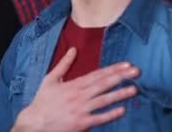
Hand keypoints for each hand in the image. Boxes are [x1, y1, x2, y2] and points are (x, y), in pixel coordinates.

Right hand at [12, 48, 138, 131]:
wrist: (35, 122)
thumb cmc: (43, 101)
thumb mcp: (50, 79)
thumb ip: (63, 64)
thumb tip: (72, 49)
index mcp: (73, 84)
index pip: (97, 74)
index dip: (113, 69)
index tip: (126, 65)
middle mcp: (79, 95)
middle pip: (103, 84)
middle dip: (121, 77)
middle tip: (136, 72)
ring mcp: (81, 109)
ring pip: (104, 100)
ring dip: (119, 94)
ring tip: (134, 89)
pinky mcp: (81, 123)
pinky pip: (99, 118)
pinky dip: (110, 114)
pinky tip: (122, 110)